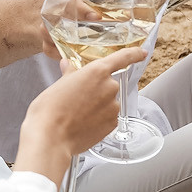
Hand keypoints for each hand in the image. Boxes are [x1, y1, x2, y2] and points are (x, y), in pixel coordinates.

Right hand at [13, 45, 148, 182]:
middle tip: (78, 97)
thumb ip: (70, 74)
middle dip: (96, 89)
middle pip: (108, 83)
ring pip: (108, 101)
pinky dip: (99, 118)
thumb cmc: (50, 110)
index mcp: (97, 72)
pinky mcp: (113, 124)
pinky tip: (83, 122)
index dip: (134, 54)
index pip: (122, 57)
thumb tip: (69, 66)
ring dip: (97, 105)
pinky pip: (108, 116)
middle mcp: (109, 87)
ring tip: (78, 113)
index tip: (141, 53)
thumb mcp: (58, 85)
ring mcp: (113, 107)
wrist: (51, 138)